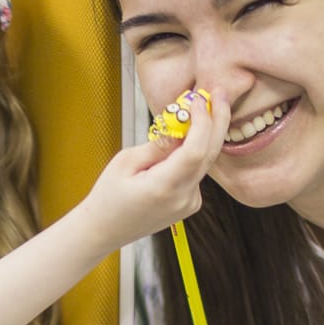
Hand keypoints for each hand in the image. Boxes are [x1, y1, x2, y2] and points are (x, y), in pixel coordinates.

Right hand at [78, 88, 228, 249]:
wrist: (104, 230)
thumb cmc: (108, 197)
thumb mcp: (125, 162)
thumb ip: (158, 144)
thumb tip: (181, 125)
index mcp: (164, 187)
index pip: (195, 150)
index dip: (202, 121)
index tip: (198, 100)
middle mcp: (183, 198)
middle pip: (209, 154)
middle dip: (217, 121)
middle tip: (219, 94)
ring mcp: (189, 203)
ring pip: (204, 162)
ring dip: (206, 134)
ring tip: (203, 107)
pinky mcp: (190, 204)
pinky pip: (197, 172)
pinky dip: (195, 152)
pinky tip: (187, 137)